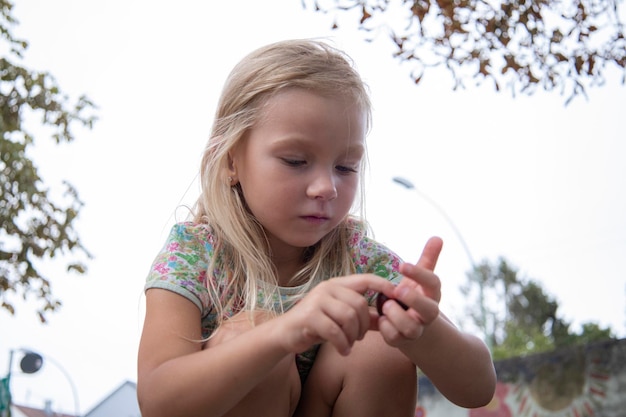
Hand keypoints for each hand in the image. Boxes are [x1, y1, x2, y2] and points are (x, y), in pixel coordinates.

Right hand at [277, 274, 394, 355]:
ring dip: (353, 336)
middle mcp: (327, 288)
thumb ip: (364, 317)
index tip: (397, 294)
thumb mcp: (341, 319)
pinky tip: (343, 350)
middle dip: (364, 325)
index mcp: (337, 284)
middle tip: (359, 338)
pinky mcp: (309, 316)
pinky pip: (335, 331)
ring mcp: (317, 300)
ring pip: (348, 317)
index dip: (383, 285)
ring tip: (349, 344)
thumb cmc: (317, 325)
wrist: (286, 334)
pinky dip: (342, 344)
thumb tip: (389, 318)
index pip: (365, 279)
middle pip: (359, 304)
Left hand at [377, 237, 442, 346]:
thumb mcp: (420, 278)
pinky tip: (380, 319)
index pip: (433, 283)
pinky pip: (393, 337)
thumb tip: (437, 237)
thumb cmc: (414, 296)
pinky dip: (385, 328)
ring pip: (410, 327)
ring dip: (395, 314)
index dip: (419, 273)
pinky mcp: (401, 341)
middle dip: (413, 299)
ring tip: (385, 305)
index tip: (402, 264)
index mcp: (432, 295)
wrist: (413, 327)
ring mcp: (416, 330)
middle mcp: (427, 314)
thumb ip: (428, 259)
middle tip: (397, 289)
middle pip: (429, 310)